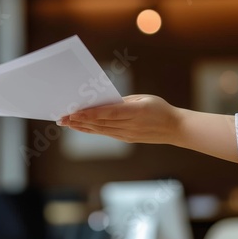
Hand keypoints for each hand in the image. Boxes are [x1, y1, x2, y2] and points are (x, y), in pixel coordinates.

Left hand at [59, 94, 237, 162]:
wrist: (175, 128)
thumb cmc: (159, 109)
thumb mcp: (142, 99)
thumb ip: (122, 101)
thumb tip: (101, 103)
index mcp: (136, 112)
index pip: (107, 113)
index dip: (89, 113)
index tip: (73, 112)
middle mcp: (130, 126)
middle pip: (99, 123)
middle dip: (79, 120)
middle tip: (62, 117)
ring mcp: (127, 135)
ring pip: (100, 130)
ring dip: (82, 127)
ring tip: (67, 123)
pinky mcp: (126, 139)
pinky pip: (105, 134)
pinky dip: (91, 130)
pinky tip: (81, 127)